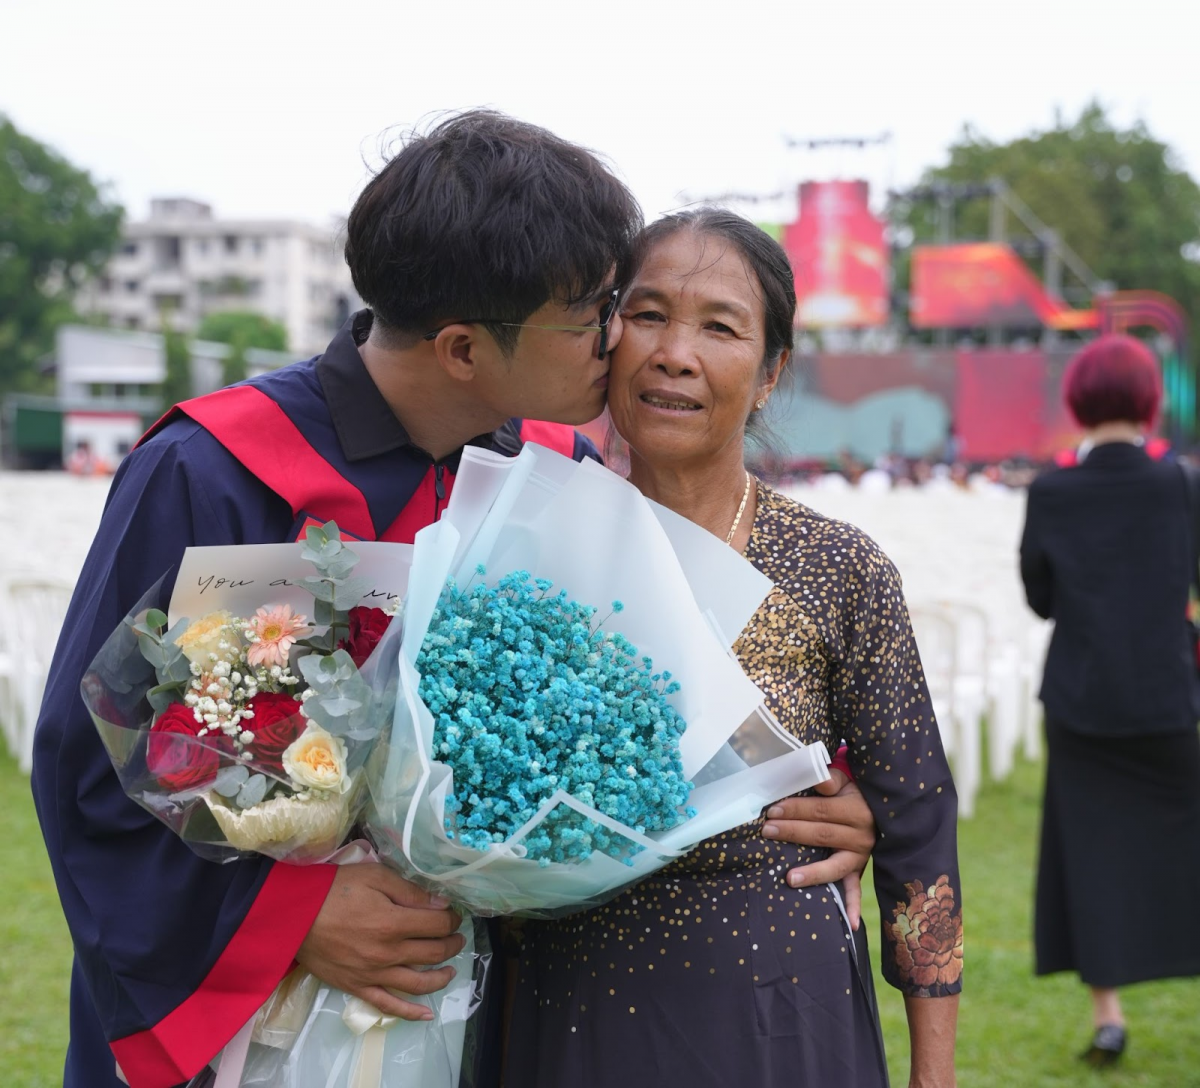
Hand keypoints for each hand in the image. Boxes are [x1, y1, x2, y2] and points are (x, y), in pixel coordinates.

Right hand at [296, 863, 464, 1020]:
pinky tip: (426, 1014)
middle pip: (433, 953)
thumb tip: (440, 906)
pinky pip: (388, 1006)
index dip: (452, 919)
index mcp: (393, 923)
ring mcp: (373, 974)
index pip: (437, 925)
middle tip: (456, 937)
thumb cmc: (335, 890)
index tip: (453, 914)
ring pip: (418, 983)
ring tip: (450, 969)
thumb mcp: (376, 877)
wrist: (294, 916)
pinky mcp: (357, 987)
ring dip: (441, 977)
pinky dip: (410, 1012)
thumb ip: (410, 892)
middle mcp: (387, 953)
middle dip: (451, 944)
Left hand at [761, 770, 875, 929]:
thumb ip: (830, 779)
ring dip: (813, 873)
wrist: (877, 808)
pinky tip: (849, 925)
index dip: (796, 810)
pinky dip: (853, 907)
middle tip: (767, 831)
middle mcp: (862, 836)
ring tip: (788, 878)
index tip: (773, 810)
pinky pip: (857, 890)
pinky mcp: (859, 870)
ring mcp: (862, 856)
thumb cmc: (852, 791)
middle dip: (792, 832)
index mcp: (857, 810)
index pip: (822, 811)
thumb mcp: (846, 780)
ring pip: (836, 866)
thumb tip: (818, 779)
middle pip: (823, 836)